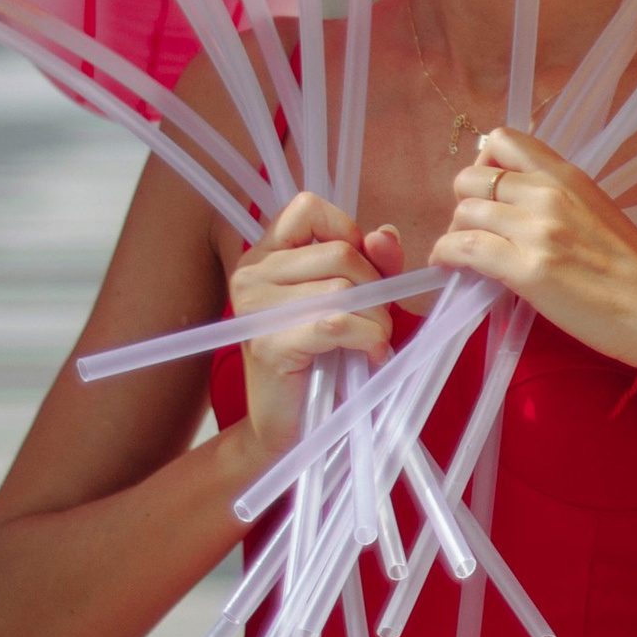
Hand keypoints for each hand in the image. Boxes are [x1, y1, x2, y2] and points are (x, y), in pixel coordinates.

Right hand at [228, 195, 403, 466]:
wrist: (291, 429)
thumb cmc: (321, 360)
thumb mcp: (351, 299)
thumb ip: (370, 262)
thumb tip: (384, 234)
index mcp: (265, 254)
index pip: (309, 207)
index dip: (348, 233)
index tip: (360, 274)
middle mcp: (251, 273)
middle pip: (340, 251)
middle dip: (375, 288)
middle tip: (376, 323)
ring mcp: (255, 307)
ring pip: (344, 286)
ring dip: (376, 318)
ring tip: (372, 342)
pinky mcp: (269, 343)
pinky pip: (337, 322)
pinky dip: (367, 338)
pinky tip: (368, 356)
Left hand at [432, 132, 636, 373]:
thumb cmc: (636, 272)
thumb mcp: (597, 214)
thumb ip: (557, 202)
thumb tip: (515, 208)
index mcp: (568, 176)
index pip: (504, 140)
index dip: (483, 162)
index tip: (489, 191)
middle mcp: (548, 193)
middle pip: (471, 177)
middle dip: (464, 202)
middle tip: (475, 229)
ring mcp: (537, 230)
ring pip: (463, 212)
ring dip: (454, 232)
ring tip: (463, 254)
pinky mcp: (528, 269)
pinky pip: (464, 249)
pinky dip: (446, 256)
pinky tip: (448, 268)